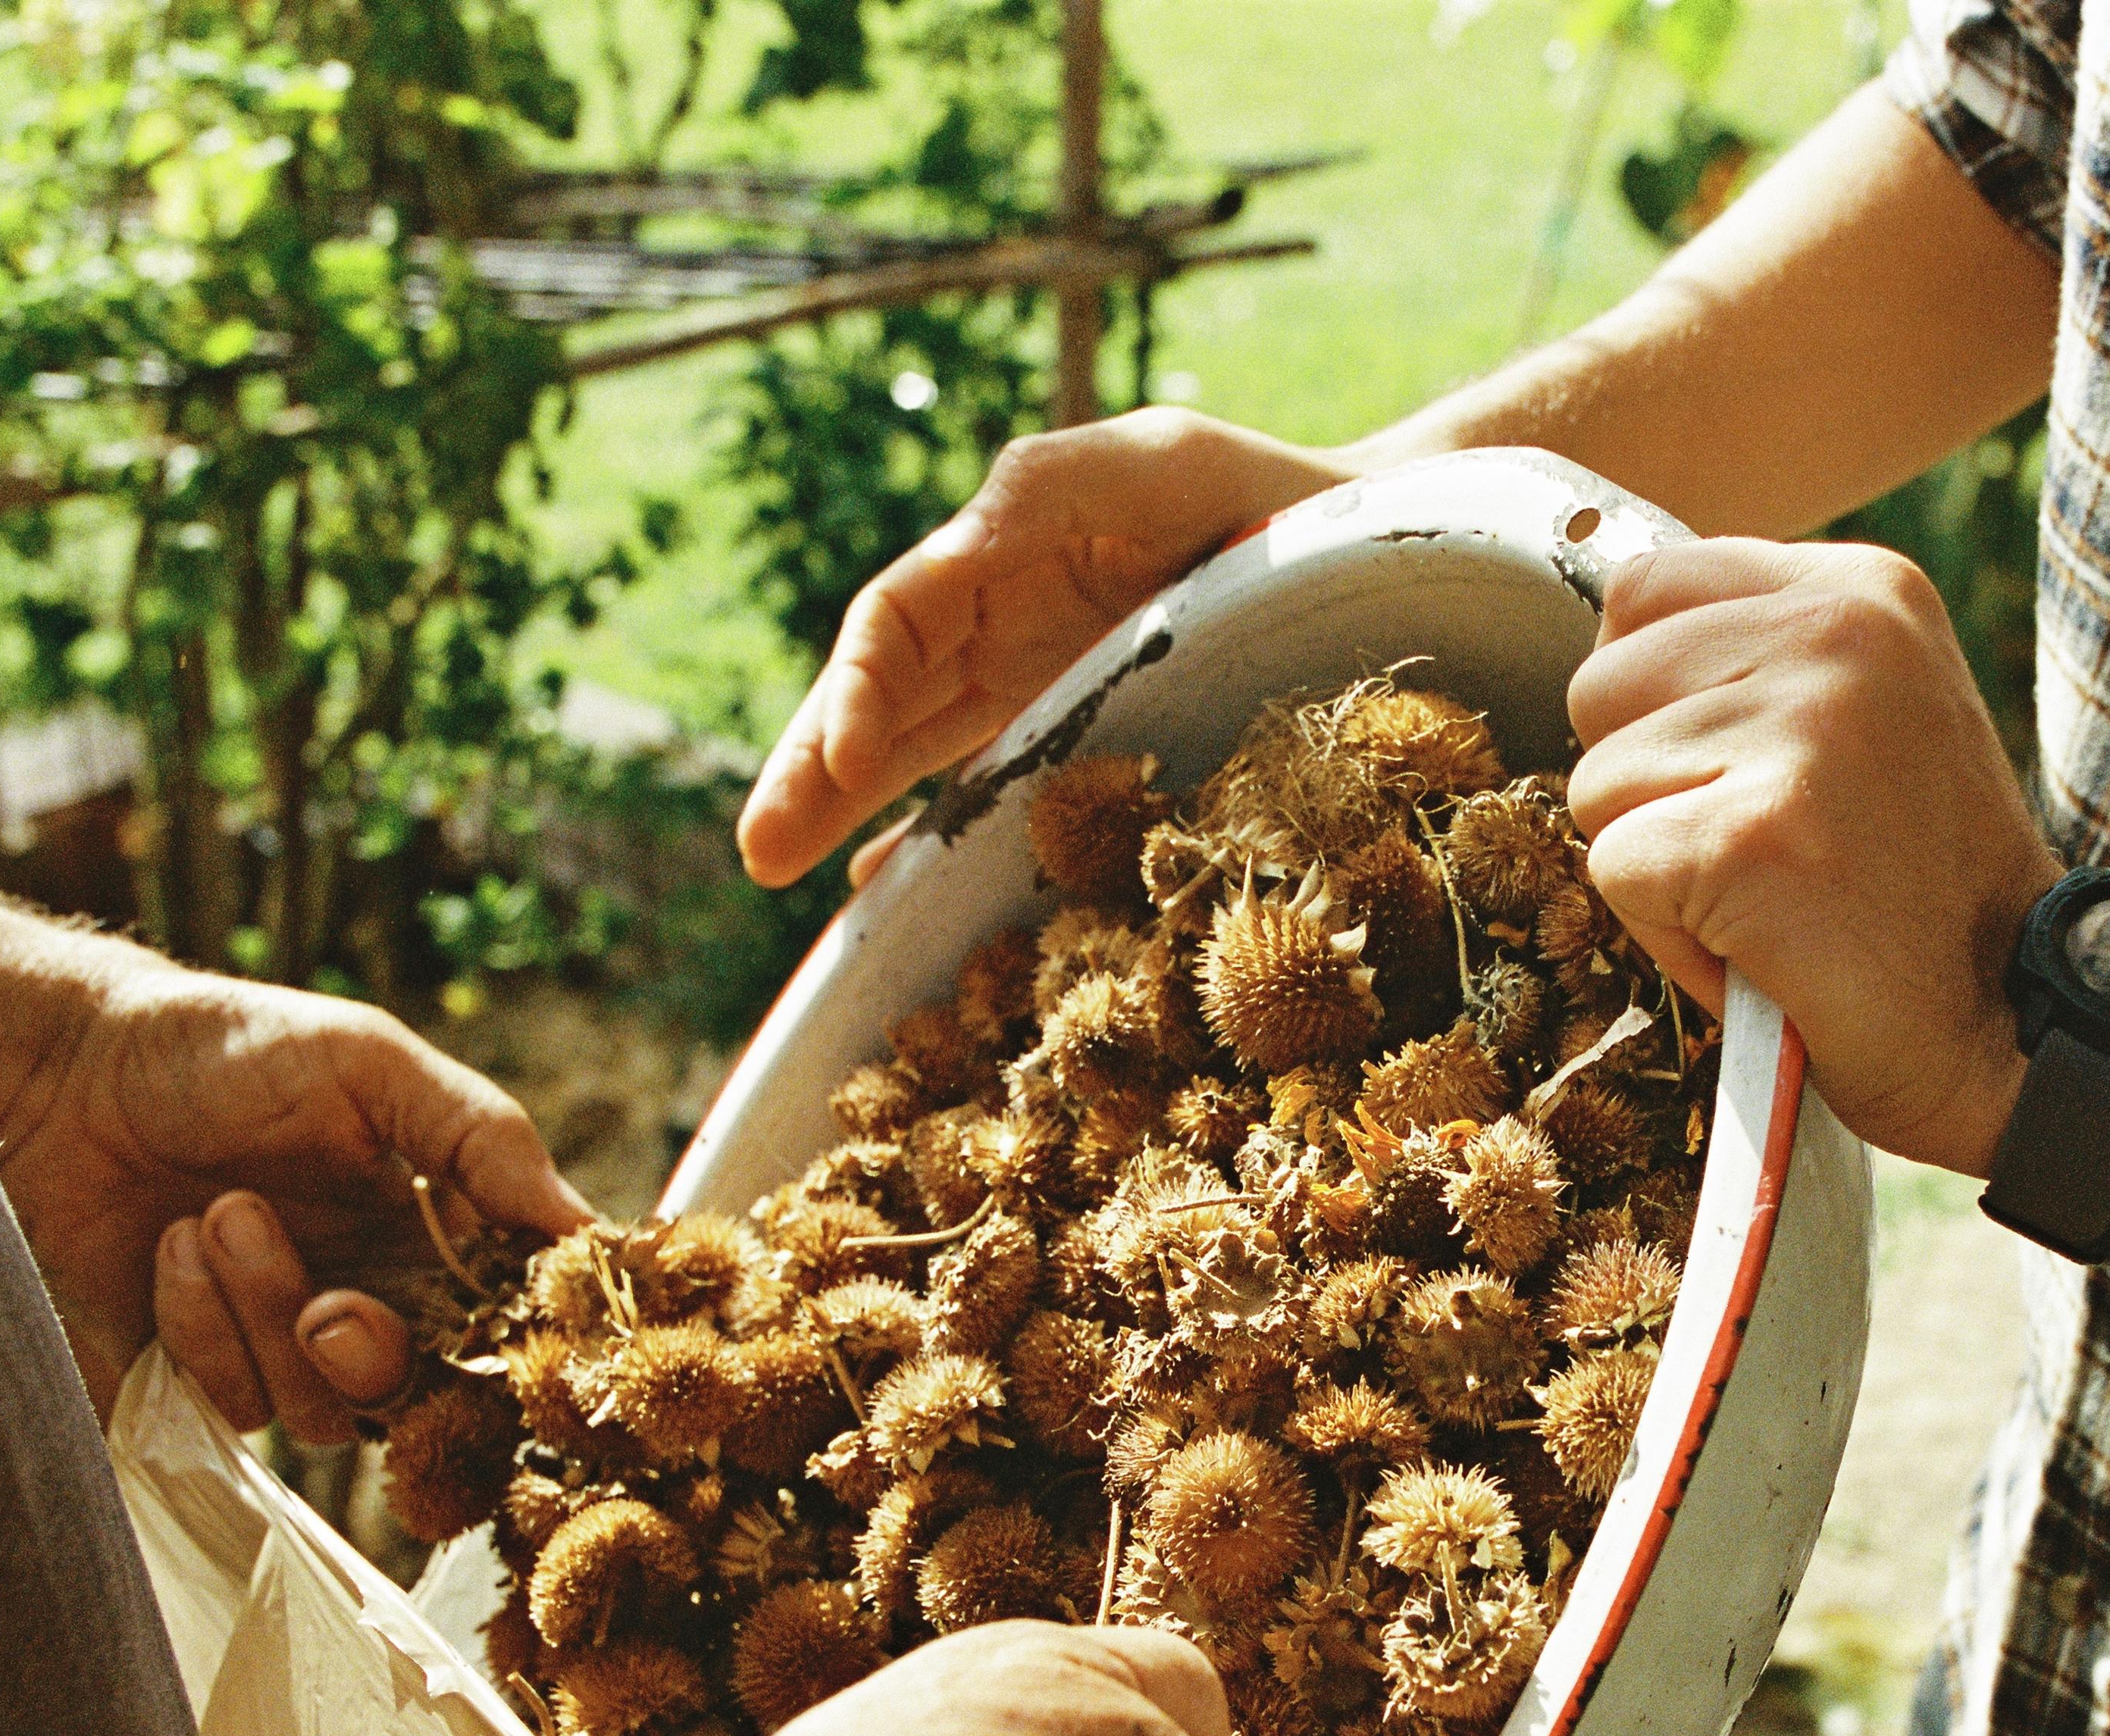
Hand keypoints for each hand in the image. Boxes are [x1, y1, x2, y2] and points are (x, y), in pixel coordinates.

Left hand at [4, 953, 585, 1437]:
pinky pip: (236, 1399)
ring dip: (267, 1313)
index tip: (500, 1329)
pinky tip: (169, 1248)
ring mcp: (293, 1343)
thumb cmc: (229, 1050)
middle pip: (429, 1395)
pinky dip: (199, 1324)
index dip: (518, 1341)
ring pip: (329, 1410)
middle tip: (331, 1307)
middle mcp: (381, 1296)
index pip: (516, 1317)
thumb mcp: (372, 1063)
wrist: (67, 1074)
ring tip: (218, 1217)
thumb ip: (483, 1139)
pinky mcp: (209, 1371)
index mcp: (440, 1229)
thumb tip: (585, 1227)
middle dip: (376, 1355)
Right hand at [738, 410, 1346, 887]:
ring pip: (908, 757)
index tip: (840, 764)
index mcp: (995, 557)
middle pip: (875, 702)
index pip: (890, 626)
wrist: (1352, 554)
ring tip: (780, 869)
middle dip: (810, 772)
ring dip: (843, 814)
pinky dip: (929, 843)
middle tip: (757, 850)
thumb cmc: (1256, 497)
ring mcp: (1027, 695)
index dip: (851, 693)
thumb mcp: (1157, 463)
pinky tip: (884, 898)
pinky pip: (980, 799)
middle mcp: (993, 629)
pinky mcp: (1069, 747)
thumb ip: (1054, 488)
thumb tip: (963, 544)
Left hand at [1565, 538, 2063, 1174]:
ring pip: (1596, 783)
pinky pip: (1615, 870)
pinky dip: (1669, 935)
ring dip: (1660, 864)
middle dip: (1646, 785)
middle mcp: (1836, 634)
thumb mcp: (1857, 715)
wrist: (2013, 1019)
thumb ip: (1751, 659)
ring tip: (1771, 896)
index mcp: (1859, 590)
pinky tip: (1766, 944)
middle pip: (1599, 685)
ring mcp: (1801, 730)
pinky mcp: (1753, 835)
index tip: (1736, 768)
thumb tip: (1610, 647)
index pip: (1640, 591)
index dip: (1650, 698)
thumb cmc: (1910, 887)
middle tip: (1761, 848)